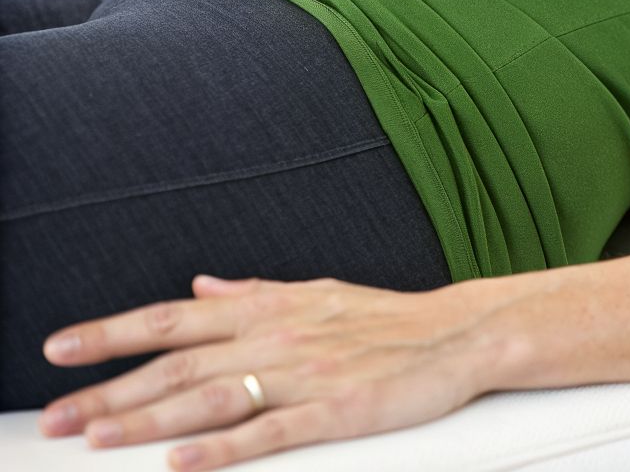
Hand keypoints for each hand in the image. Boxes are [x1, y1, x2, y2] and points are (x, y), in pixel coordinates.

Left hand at [36, 275, 497, 469]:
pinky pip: (271, 432)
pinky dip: (224, 449)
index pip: (173, 317)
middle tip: (56, 417)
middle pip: (177, 364)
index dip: (112, 333)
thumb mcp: (316, 292)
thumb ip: (255, 292)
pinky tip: (186, 463)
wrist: (462, 334)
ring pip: (212, 397)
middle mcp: (278, 336)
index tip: (60, 348)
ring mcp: (305, 374)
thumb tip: (204, 285)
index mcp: (269, 307)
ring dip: (149, 421)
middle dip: (109, 391)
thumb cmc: (390, 319)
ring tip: (97, 439)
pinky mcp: (337, 411)